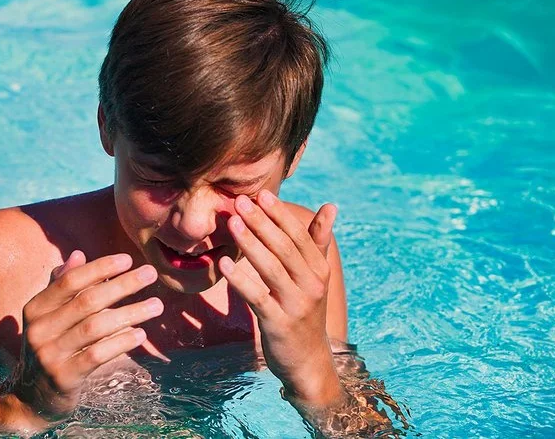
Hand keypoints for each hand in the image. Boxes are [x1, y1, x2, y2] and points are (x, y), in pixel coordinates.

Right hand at [12, 251, 162, 422]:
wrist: (32, 398)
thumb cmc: (51, 348)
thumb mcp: (50, 317)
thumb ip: (62, 286)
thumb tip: (79, 254)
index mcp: (35, 308)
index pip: (70, 281)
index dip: (99, 267)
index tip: (128, 259)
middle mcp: (38, 329)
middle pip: (87, 301)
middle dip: (122, 285)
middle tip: (151, 274)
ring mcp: (49, 354)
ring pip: (96, 327)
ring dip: (130, 313)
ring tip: (157, 305)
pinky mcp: (64, 377)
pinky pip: (97, 355)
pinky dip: (121, 342)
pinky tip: (141, 334)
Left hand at [218, 189, 342, 406]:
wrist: (308, 361)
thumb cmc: (306, 312)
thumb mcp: (316, 277)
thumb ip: (318, 242)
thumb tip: (330, 206)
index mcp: (319, 270)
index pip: (299, 235)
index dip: (279, 214)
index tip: (260, 194)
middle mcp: (311, 285)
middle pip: (284, 248)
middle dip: (261, 223)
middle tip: (239, 202)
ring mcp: (296, 305)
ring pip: (271, 268)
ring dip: (250, 244)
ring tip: (232, 223)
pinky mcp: (278, 324)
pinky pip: (256, 297)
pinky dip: (240, 280)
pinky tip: (223, 264)